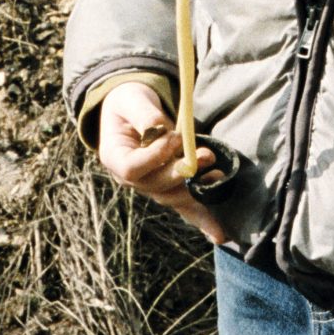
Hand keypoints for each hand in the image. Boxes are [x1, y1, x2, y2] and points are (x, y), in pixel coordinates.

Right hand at [95, 81, 225, 243]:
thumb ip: (144, 113)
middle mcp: (131, 179)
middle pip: (155, 186)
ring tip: (218, 178)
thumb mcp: (131, 99)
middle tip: (205, 157)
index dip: (154, 158)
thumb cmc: (129, 102)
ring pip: (173, 198)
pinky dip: (202, 219)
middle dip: (182, 174)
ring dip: (196, 192)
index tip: (175, 138)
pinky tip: (219, 235)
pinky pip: (185, 206)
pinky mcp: (169, 188)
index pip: (132, 168)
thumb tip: (159, 127)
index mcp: (114, 157)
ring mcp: (151, 187)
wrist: (130, 110)